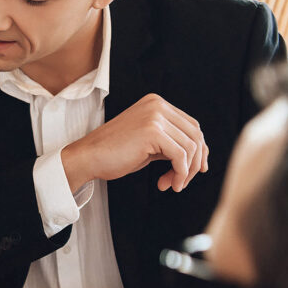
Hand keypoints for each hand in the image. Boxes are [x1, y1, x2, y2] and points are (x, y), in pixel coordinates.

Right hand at [62, 93, 207, 191]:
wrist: (87, 158)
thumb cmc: (113, 154)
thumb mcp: (147, 143)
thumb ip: (170, 142)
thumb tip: (199, 156)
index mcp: (156, 103)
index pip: (192, 126)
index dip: (198, 151)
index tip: (192, 171)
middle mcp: (158, 105)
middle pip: (195, 135)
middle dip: (193, 163)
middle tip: (179, 182)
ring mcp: (155, 117)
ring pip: (191, 147)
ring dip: (185, 172)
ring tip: (171, 184)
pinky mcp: (153, 132)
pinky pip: (181, 156)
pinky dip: (179, 174)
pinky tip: (167, 184)